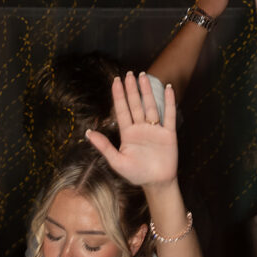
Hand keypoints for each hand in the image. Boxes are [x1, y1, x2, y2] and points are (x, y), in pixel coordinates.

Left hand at [86, 72, 177, 186]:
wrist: (156, 183)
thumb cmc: (136, 174)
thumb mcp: (116, 161)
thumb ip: (103, 146)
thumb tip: (87, 132)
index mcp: (128, 133)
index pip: (122, 110)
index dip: (119, 96)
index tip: (116, 81)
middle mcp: (141, 128)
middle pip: (135, 105)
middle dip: (132, 89)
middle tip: (129, 74)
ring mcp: (155, 129)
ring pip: (150, 106)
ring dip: (147, 92)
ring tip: (144, 76)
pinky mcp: (168, 134)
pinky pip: (169, 115)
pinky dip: (169, 102)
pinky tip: (168, 88)